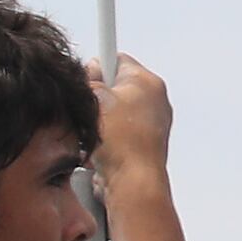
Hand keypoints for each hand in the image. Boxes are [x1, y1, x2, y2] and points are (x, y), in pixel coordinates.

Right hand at [91, 53, 174, 195]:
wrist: (132, 181)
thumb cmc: (123, 143)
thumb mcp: (95, 99)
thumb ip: (90, 80)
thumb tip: (88, 74)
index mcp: (148, 82)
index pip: (117, 59)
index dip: (97, 68)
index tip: (86, 77)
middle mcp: (155, 101)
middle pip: (116, 87)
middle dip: (98, 98)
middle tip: (89, 110)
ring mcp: (152, 124)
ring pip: (116, 113)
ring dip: (101, 121)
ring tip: (94, 133)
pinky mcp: (145, 145)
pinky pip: (119, 134)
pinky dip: (107, 139)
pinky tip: (100, 148)